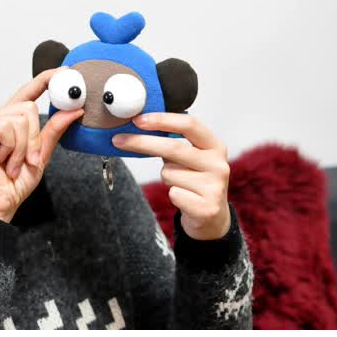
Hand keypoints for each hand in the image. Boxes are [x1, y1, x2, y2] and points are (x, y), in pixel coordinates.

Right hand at [0, 68, 83, 222]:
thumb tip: (74, 110)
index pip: (27, 93)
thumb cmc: (13, 184)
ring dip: (24, 147)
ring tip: (13, 164)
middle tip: (29, 160)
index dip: (45, 80)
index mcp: (6, 121)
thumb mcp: (41, 155)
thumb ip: (53, 131)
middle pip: (27, 107)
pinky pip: (8, 128)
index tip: (65, 72)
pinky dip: (14, 149)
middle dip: (34, 137)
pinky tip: (4, 162)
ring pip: (20, 118)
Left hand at [112, 113, 231, 240]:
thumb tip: (136, 126)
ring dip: (165, 177)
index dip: (162, 120)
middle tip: (118, 140)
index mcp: (214, 146)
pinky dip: (172, 194)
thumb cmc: (192, 180)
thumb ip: (171, 141)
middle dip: (142, 142)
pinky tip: (184, 198)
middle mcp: (218, 164)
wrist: (210, 216)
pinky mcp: (206, 207)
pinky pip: (173, 193)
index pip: (189, 125)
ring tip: (179, 183)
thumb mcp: (188, 157)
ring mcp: (214, 186)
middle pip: (173, 147)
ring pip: (168, 173)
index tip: (138, 120)